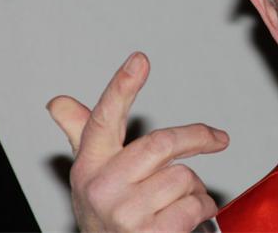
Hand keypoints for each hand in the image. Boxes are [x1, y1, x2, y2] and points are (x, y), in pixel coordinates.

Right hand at [47, 53, 228, 231]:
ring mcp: (123, 213)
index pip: (103, 119)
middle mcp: (101, 187)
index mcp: (89, 165)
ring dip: (194, 188)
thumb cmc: (109, 215)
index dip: (122, 87)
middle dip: (198, 138)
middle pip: (161, 143)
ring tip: (176, 201)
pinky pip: (194, 205)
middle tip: (218, 139)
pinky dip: (202, 208)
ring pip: (182, 177)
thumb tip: (58, 103)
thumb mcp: (93, 176)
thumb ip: (82, 135)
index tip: (139, 60)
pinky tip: (186, 218)